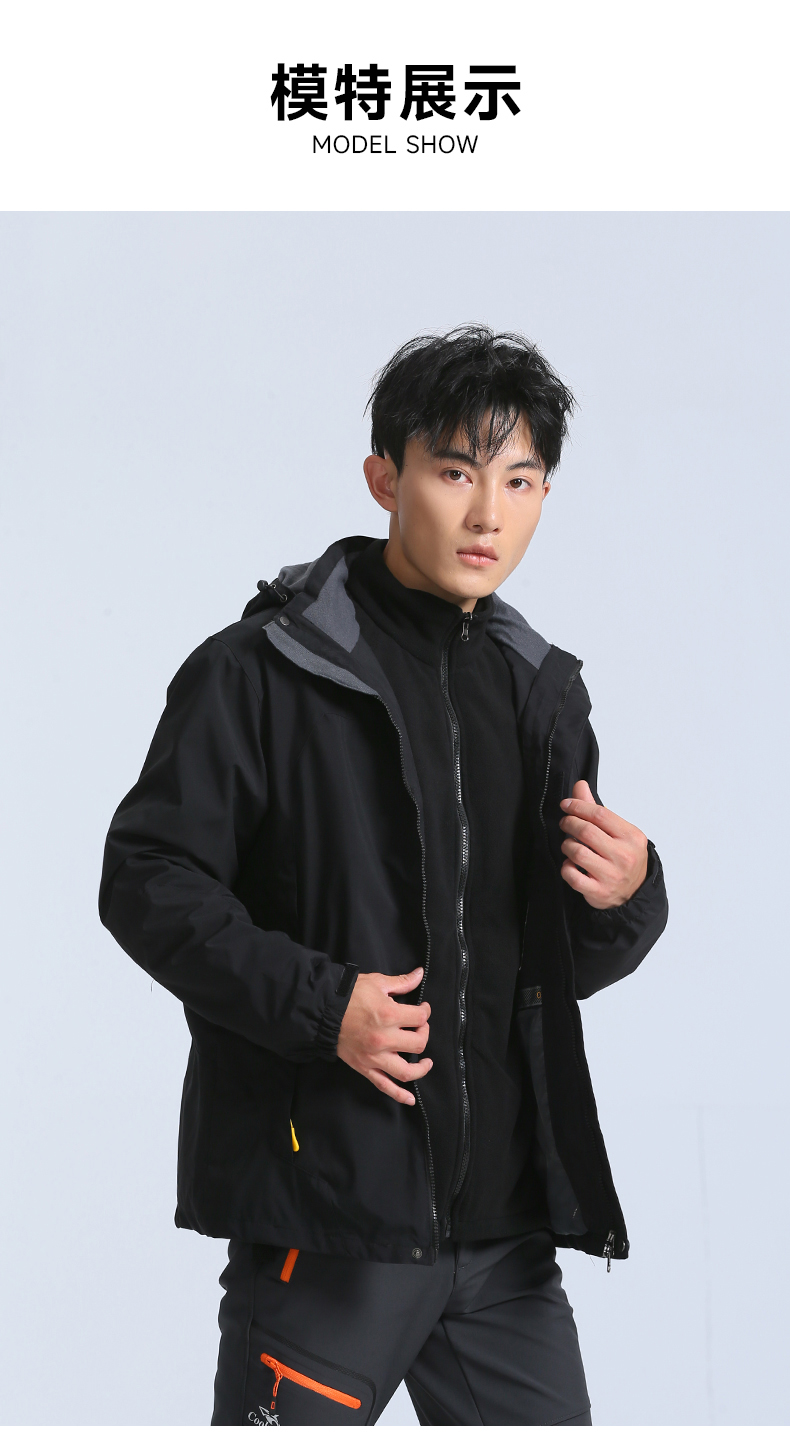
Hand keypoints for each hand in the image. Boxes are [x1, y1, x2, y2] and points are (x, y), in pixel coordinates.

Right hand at [337, 967, 431, 1104]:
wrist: (322, 1011)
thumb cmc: (349, 995)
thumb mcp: (377, 982)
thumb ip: (401, 982)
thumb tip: (419, 974)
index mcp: (389, 1015)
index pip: (420, 1018)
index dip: (425, 1012)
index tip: (422, 1009)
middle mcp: (384, 1039)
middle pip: (418, 1043)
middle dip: (423, 1033)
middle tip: (418, 1028)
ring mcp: (375, 1057)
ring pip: (406, 1071)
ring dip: (420, 1068)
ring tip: (425, 1062)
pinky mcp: (365, 1068)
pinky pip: (384, 1086)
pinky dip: (399, 1095)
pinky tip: (410, 1099)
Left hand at [559, 779, 647, 908]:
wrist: (635, 891)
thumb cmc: (624, 857)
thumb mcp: (618, 831)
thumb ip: (597, 809)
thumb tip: (580, 785)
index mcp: (631, 837)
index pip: (599, 814)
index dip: (578, 806)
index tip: (566, 805)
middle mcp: (623, 856)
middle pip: (586, 832)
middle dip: (569, 823)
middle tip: (565, 822)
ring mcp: (611, 876)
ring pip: (577, 852)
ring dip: (567, 845)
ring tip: (569, 844)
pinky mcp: (599, 892)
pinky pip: (572, 876)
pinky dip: (566, 867)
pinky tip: (571, 864)